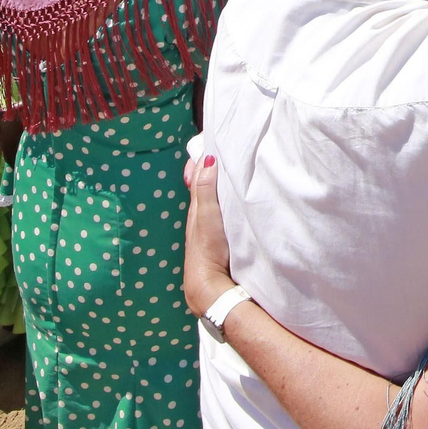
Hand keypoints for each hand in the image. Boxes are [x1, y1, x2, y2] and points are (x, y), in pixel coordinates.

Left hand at [183, 155, 235, 316]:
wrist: (209, 286)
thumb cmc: (207, 249)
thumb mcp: (206, 217)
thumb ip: (207, 190)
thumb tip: (207, 159)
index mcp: (196, 209)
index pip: (198, 178)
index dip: (203, 161)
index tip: (212, 142)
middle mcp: (200, 217)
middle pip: (204, 187)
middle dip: (210, 169)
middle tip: (220, 150)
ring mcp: (209, 230)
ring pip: (212, 201)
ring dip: (217, 185)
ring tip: (227, 170)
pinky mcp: (219, 240)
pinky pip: (220, 213)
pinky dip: (223, 202)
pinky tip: (232, 203)